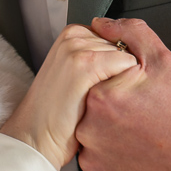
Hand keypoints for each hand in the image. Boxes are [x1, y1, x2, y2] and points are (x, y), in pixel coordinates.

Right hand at [0, 24, 136, 168]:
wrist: (36, 136)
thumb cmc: (58, 113)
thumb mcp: (76, 75)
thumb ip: (100, 58)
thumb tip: (134, 56)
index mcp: (72, 34)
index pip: (118, 37)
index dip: (118, 65)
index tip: (102, 85)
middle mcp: (74, 36)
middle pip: (124, 46)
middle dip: (121, 72)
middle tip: (98, 96)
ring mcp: (77, 49)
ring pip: (128, 55)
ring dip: (123, 80)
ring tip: (98, 100)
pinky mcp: (84, 64)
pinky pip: (126, 66)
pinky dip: (124, 87)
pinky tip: (103, 102)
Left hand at [75, 17, 170, 170]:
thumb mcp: (164, 60)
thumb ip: (128, 33)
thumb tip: (99, 24)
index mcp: (101, 96)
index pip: (92, 82)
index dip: (115, 85)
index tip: (135, 96)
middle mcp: (89, 130)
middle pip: (88, 111)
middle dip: (111, 111)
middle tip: (140, 118)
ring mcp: (92, 161)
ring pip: (90, 139)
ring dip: (108, 136)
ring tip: (139, 137)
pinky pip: (96, 167)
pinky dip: (111, 163)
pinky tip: (135, 157)